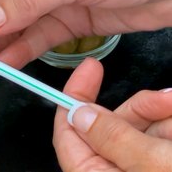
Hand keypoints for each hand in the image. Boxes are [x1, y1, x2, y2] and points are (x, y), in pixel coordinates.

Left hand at [54, 58, 171, 171]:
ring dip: (165, 116)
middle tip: (168, 99)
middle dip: (141, 108)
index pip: (68, 135)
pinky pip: (160, 138)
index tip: (90, 69)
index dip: (73, 98)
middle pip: (109, 127)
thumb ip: (114, 139)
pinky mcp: (159, 164)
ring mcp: (139, 169)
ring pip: (140, 129)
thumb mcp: (156, 165)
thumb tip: (78, 114)